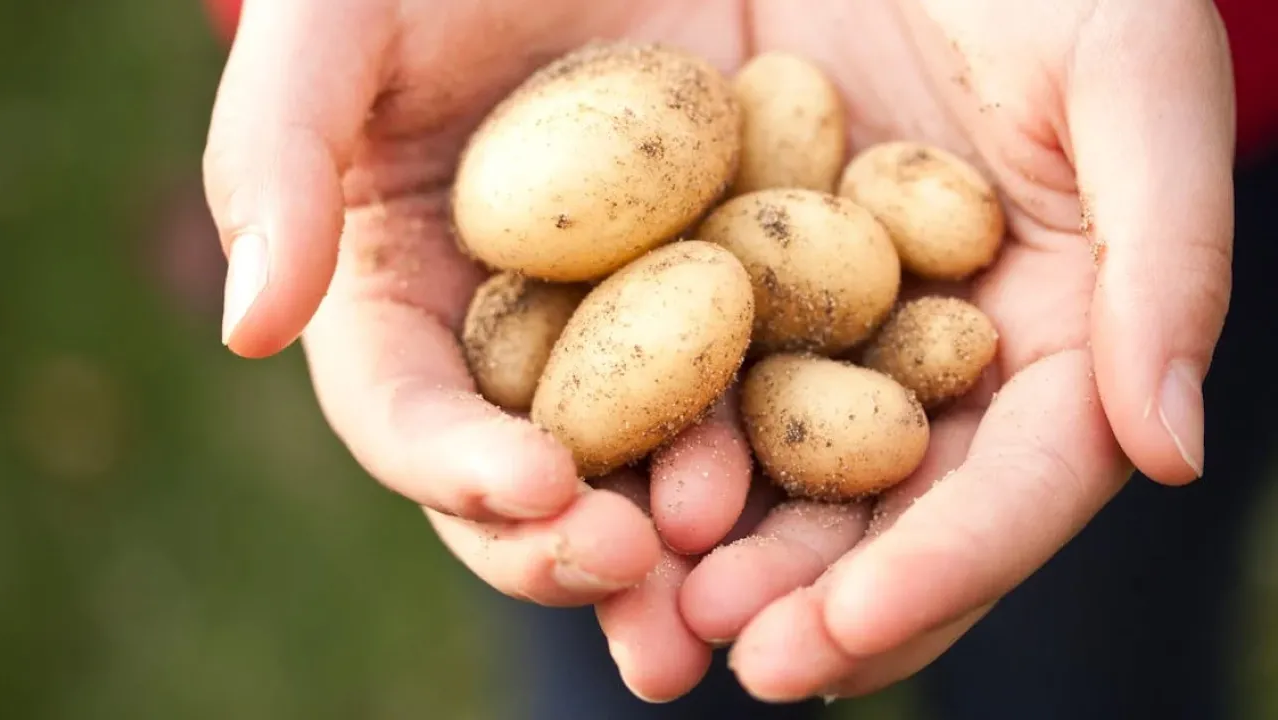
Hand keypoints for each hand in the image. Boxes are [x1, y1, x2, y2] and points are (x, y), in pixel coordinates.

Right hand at [201, 0, 758, 700]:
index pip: (407, 413)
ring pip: (649, 459)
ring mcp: (626, 329)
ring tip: (728, 569)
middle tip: (637, 570)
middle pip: (528, 476)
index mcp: (400, 302)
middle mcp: (512, 342)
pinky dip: (789, 435)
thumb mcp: (333, 30)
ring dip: (688, 531)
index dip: (455, 464)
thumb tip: (250, 328)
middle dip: (570, 543)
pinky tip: (836, 471)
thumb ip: (275, 162)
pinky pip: (760, 378)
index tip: (531, 486)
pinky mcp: (730, 296)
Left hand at [673, 0, 1235, 700]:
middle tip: (734, 653)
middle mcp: (936, 350)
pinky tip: (598, 500)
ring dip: (722, 552)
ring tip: (654, 614)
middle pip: (886, 505)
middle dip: (813, 593)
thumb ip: (1169, 258)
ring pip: (781, 467)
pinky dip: (654, 446)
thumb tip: (1167, 449)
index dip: (940, 568)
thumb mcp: (1132, 74)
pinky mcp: (734, 277)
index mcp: (1052, 330)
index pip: (1013, 482)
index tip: (845, 637)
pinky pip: (692, 375)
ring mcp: (831, 321)